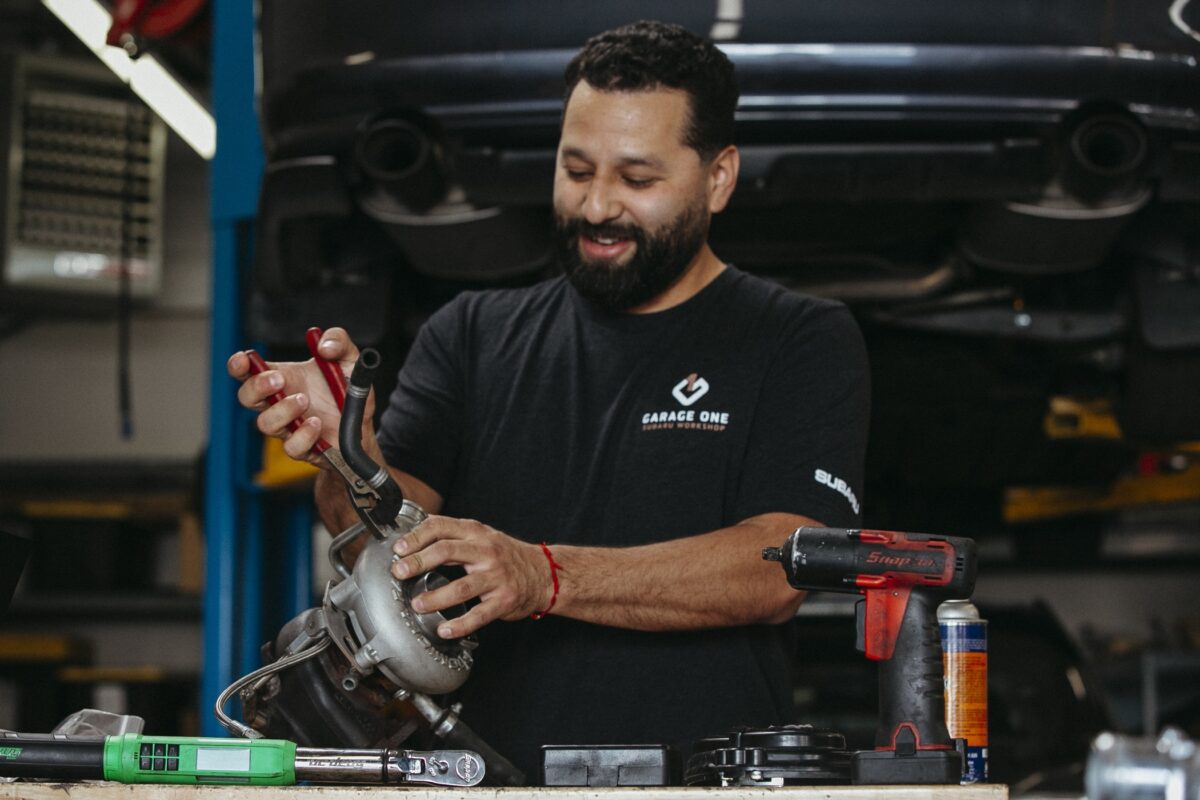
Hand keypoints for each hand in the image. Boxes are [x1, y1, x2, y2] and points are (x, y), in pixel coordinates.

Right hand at [226, 327, 370, 464]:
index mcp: (284, 378)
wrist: (364, 424)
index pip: (249, 371)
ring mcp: (289, 427)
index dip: (239, 365)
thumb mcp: (349, 359)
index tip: (244, 359)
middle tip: (279, 379)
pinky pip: (292, 447)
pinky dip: (303, 435)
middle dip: (257, 387)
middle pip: (247, 398)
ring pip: (265, 424)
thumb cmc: (348, 392)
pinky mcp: (304, 448)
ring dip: (282, 410)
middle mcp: (281, 403)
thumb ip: (339, 341)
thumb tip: (324, 345)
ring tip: (304, 400)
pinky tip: (317, 423)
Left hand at [390, 516, 553, 637]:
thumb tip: (416, 533)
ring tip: (418, 604)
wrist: (543, 573)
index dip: (417, 537)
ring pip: (461, 586)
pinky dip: (460, 624)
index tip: (399, 549)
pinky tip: (445, 629)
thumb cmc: (505, 556)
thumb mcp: (482, 536)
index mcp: (476, 533)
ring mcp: (496, 576)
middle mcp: (486, 551)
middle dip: (419, 561)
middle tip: (399, 572)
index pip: (441, 527)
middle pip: (447, 551)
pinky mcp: (504, 600)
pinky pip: (479, 615)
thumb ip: (453, 534)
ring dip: (436, 597)